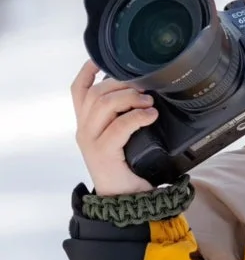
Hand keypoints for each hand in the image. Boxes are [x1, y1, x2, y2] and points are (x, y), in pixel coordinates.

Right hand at [71, 60, 157, 195]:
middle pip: (95, 94)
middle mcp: (85, 130)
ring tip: (149, 102)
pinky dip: (136, 117)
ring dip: (130, 98)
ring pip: (104, 106)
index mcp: (87, 124)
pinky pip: (118, 127)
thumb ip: (125, 117)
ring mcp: (91, 142)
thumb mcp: (124, 137)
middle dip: (121, 84)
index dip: (87, 72)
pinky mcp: (103, 154)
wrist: (124, 200)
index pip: (79, 91)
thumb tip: (146, 94)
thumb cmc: (128, 167)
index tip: (101, 59)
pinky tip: (150, 115)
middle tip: (145, 88)